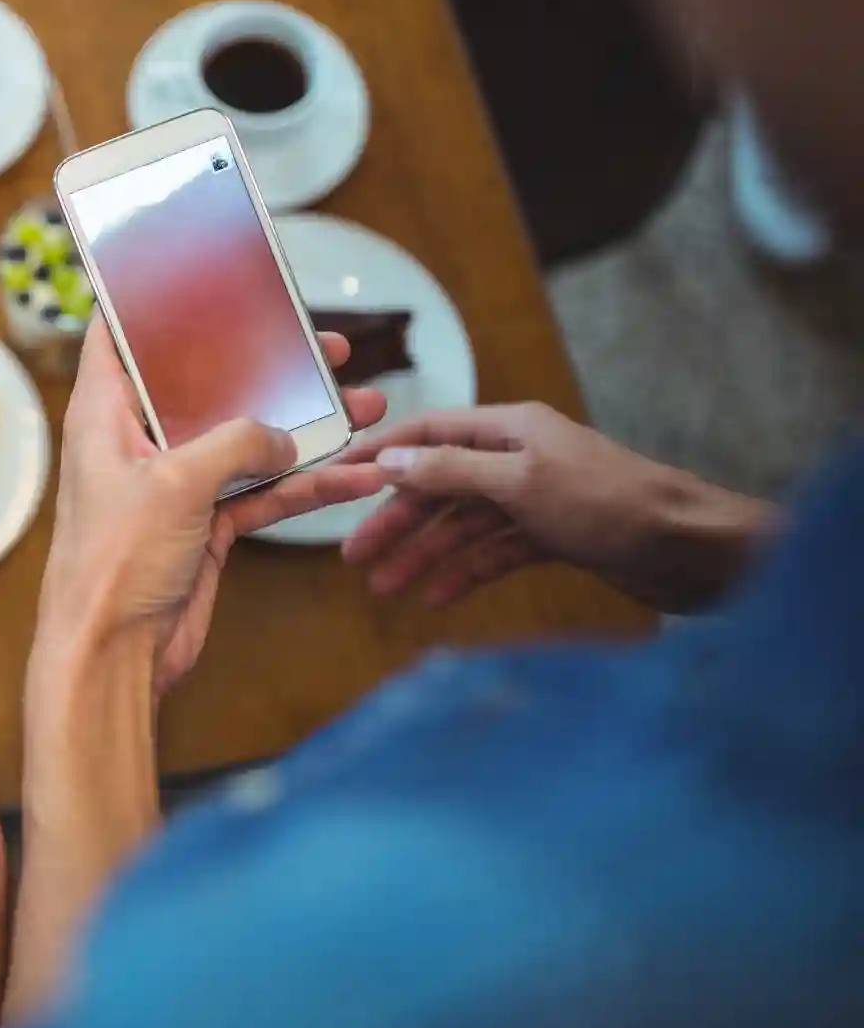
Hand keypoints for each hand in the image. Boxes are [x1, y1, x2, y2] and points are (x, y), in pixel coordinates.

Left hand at [34, 318, 390, 696]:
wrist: (112, 658)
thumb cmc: (113, 565)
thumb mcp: (175, 485)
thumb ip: (236, 442)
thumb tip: (283, 436)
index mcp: (105, 412)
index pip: (119, 333)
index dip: (151, 297)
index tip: (198, 269)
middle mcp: (138, 440)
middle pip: (206, 381)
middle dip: (266, 362)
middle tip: (324, 343)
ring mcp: (175, 483)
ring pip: (249, 437)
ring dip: (307, 426)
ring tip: (368, 406)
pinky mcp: (205, 524)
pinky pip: (265, 492)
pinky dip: (309, 485)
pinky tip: (359, 476)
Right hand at [339, 403, 775, 612]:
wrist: (692, 550)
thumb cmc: (611, 504)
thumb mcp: (521, 482)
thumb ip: (452, 470)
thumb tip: (389, 460)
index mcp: (509, 429)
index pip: (427, 433)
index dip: (379, 455)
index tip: (334, 478)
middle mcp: (518, 458)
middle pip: (439, 485)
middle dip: (396, 521)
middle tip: (352, 559)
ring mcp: (536, 499)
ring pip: (463, 525)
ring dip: (425, 555)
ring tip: (386, 589)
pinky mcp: (555, 537)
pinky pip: (494, 552)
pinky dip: (465, 573)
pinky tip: (437, 598)